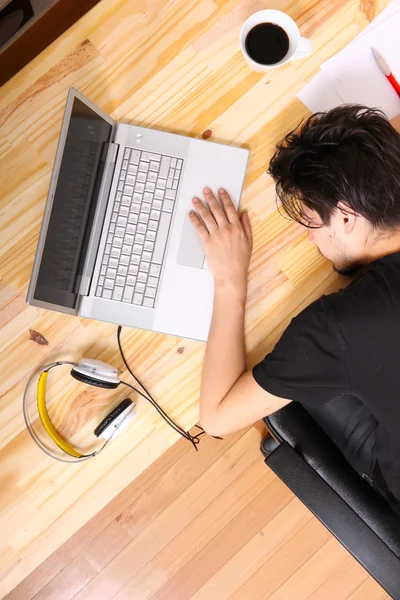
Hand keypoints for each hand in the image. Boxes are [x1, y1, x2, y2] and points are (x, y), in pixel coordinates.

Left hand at [189, 187, 251, 302]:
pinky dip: (195, 220)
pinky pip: (200, 228)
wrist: (231, 274)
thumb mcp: (249, 242)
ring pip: (207, 216)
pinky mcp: (207, 242)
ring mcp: (216, 235)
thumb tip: (244, 213)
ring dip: (200, 206)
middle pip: (217, 209)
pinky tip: (191, 214)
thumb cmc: (241, 261)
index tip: (220, 190)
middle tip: (205, 190)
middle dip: (210, 198)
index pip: (230, 208)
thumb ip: (246, 227)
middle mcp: (226, 229)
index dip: (224, 198)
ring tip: (195, 199)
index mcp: (237, 228)